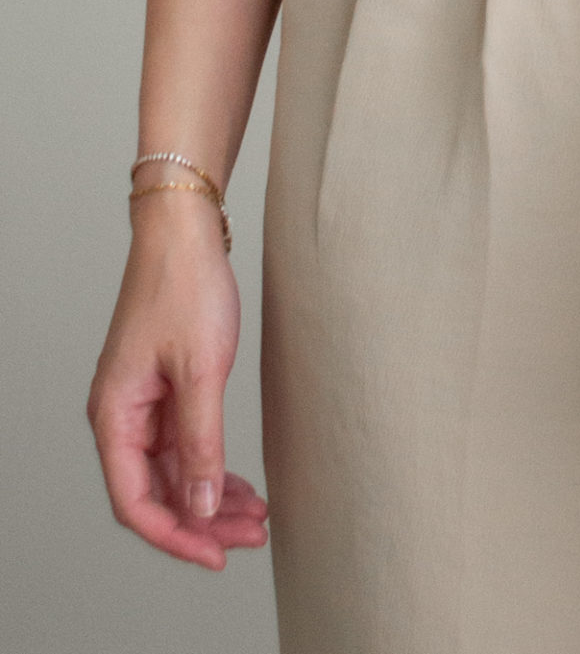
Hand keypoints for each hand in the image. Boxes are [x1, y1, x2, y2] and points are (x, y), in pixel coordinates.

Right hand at [87, 203, 267, 570]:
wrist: (185, 231)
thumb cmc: (185, 287)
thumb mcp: (201, 370)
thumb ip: (201, 442)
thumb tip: (200, 507)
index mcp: (115, 416)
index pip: (136, 502)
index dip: (176, 536)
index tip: (218, 556)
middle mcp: (122, 416)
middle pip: (156, 492)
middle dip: (203, 521)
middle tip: (252, 538)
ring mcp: (142, 403)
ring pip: (173, 471)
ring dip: (210, 497)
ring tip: (256, 517)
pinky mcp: (164, 388)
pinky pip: (183, 444)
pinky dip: (211, 466)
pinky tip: (238, 484)